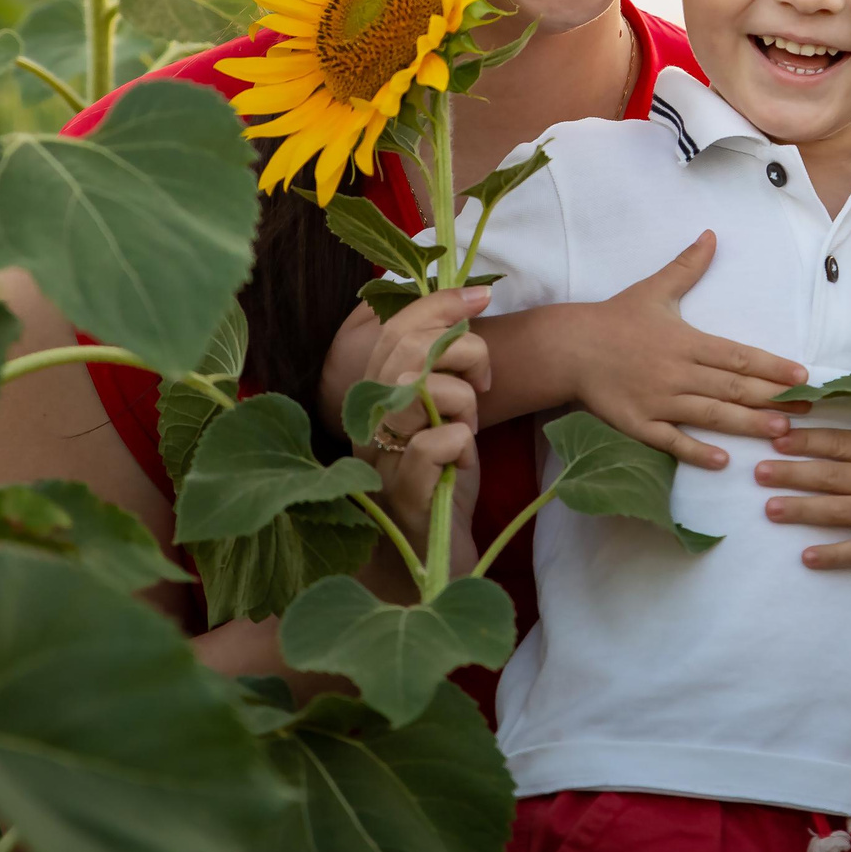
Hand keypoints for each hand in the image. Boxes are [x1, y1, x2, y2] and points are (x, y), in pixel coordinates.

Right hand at [318, 283, 490, 567]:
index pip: (396, 330)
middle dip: (463, 354)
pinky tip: (462, 461)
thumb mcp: (444, 412)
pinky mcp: (405, 496)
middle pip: (409, 352)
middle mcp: (367, 425)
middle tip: (483, 383)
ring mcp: (381, 461)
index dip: (438, 304)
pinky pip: (434, 444)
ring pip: (420, 390)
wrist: (433, 555)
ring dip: (463, 402)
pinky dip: (461, 442)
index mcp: (375, 398)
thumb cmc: (441, 477)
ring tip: (468, 429)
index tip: (482, 296)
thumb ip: (443, 366)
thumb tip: (467, 301)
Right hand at [561, 232, 811, 468]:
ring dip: (747, 423)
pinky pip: (671, 441)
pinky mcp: (639, 424)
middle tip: (807, 410)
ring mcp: (659, 401)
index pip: (738, 355)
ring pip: (710, 415)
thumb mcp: (654, 289)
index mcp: (686, 340)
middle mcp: (678, 372)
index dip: (772, 366)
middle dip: (772, 398)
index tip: (801, 375)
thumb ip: (687, 266)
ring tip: (780, 432)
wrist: (569, 347)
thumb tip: (711, 235)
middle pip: (732, 387)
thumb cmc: (615, 318)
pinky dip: (696, 451)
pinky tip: (723, 461)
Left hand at [755, 352, 850, 622]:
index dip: (808, 439)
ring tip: (769, 509)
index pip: (843, 443)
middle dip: (794, 473)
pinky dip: (836, 555)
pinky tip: (807, 557)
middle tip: (757, 472)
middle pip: (835, 476)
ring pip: (843, 512)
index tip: (776, 435)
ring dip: (804, 510)